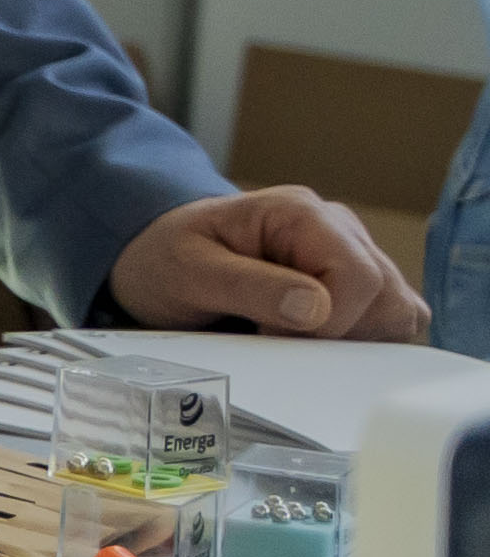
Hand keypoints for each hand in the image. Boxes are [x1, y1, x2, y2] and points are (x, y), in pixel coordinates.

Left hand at [107, 186, 418, 337]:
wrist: (156, 258)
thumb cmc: (167, 257)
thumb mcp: (186, 271)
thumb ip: (249, 287)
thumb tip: (318, 310)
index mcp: (300, 213)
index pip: (359, 277)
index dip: (327, 321)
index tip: (272, 333)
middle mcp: (338, 229)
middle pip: (389, 298)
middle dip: (339, 335)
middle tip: (275, 335)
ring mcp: (353, 257)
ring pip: (398, 313)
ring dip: (350, 340)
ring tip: (288, 334)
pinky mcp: (356, 289)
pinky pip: (388, 324)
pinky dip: (356, 343)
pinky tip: (308, 341)